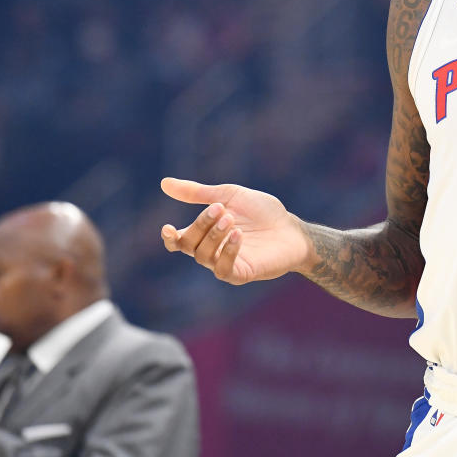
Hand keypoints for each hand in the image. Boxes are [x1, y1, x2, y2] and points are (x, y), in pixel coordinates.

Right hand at [159, 178, 311, 284]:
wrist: (292, 228)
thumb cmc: (263, 212)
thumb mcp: (230, 195)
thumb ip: (198, 193)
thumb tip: (164, 183)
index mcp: (205, 233)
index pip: (178, 242)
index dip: (169, 238)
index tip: (168, 227)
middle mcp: (211, 251)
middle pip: (189, 244)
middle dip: (201, 224)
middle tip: (220, 208)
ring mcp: (225, 263)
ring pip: (203, 256)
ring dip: (214, 235)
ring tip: (231, 219)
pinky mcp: (241, 273)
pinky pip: (223, 269)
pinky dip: (228, 251)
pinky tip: (239, 235)